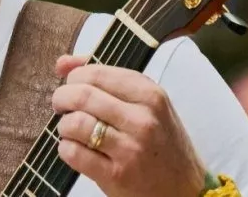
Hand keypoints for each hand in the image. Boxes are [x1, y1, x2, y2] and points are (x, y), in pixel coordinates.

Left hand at [52, 54, 206, 196]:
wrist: (185, 189)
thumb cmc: (161, 142)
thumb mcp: (146, 104)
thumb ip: (106, 78)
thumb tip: (62, 63)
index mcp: (150, 94)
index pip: (95, 73)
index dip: (74, 78)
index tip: (71, 86)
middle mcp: (142, 119)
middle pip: (81, 95)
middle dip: (61, 99)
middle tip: (61, 107)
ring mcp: (130, 148)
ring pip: (75, 123)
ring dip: (64, 126)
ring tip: (72, 130)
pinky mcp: (116, 175)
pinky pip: (73, 153)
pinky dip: (66, 149)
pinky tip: (75, 149)